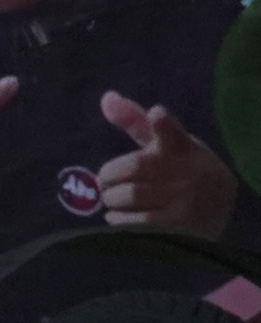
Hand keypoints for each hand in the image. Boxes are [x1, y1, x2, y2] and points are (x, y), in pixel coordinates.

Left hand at [98, 91, 241, 230]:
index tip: (157, 113)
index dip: (162, 123)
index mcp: (181, 147)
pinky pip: (132, 222)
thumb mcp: (165, 144)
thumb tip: (106, 97)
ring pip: (129, 195)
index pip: (172, 132)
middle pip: (133, 167)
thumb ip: (135, 122)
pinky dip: (117, 219)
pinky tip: (121, 216)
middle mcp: (186, 171)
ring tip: (115, 199)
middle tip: (106, 180)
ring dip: (112, 199)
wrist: (216, 209)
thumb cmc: (179, 169)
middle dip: (109, 174)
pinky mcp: (177, 226)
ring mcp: (184, 199)